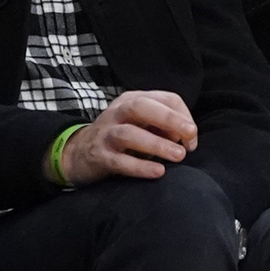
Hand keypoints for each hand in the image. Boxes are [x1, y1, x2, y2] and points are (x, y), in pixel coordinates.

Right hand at [56, 90, 199, 186]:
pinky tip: (158, 172)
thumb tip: (188, 138)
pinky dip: (140, 166)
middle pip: (142, 107)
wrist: (78, 153)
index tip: (191, 138)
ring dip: (157, 144)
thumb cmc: (121, 138)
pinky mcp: (98, 156)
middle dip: (169, 118)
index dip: (183, 116)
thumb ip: (164, 126)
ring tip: (179, 155)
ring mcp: (105, 134)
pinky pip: (119, 161)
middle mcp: (117, 112)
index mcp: (133, 100)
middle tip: (190, 134)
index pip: (165, 98)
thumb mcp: (142, 125)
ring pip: (129, 133)